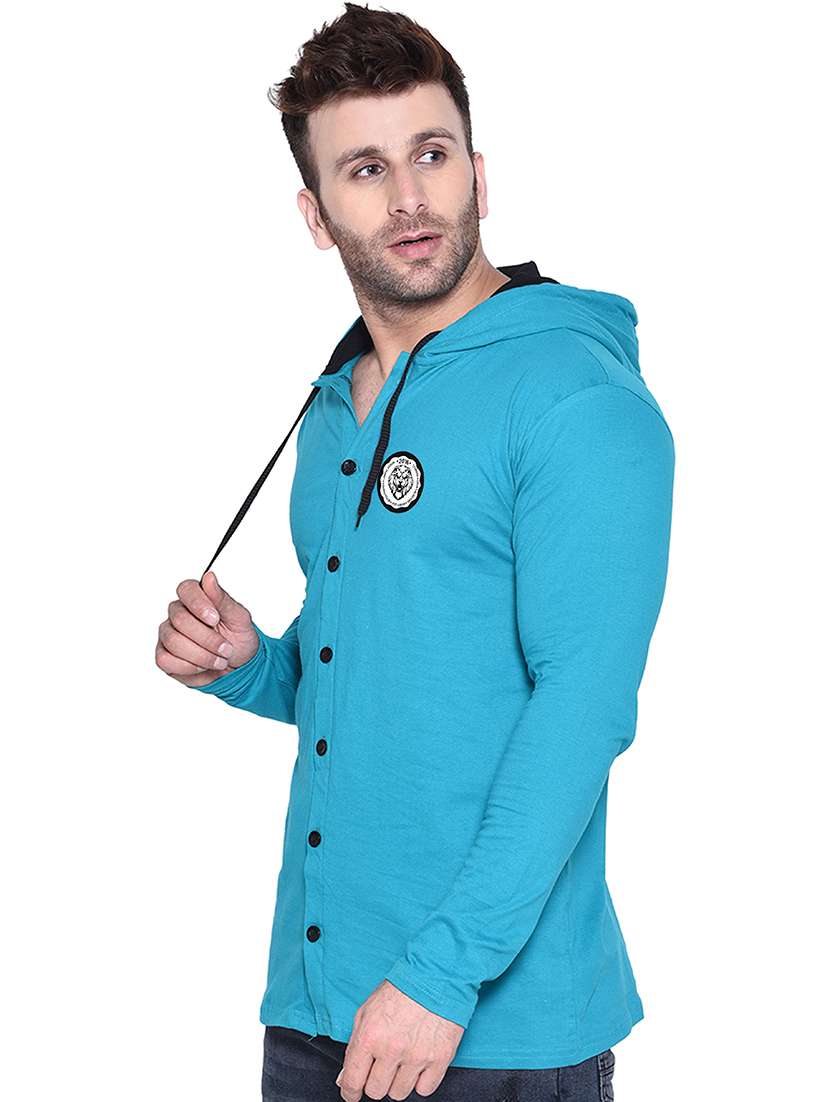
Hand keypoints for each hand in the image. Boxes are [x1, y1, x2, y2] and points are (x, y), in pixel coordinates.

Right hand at [155, 570, 259, 686]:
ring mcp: (168, 634)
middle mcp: (178, 613)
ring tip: (220, 660)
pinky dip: (188, 667)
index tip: (215, 619)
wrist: (239, 666)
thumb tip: (209, 577)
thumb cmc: (239, 638)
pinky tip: (203, 666)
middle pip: (180, 619)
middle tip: (226, 648)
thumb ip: (222, 599)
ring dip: (202, 655)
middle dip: (207, 638)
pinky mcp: (164, 655)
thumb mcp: (239, 618)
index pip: (186, 589)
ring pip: (173, 641)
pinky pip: (165, 660)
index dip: (198, 604)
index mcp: (197, 598)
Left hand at [335, 980, 463, 1100]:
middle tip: (381, 1068)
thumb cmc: (400, 990)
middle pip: (376, 1091)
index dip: (350, 1092)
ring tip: (401, 1062)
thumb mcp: (367, 1011)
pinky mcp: (439, 1059)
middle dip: (375, 1082)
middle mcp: (392, 1049)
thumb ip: (354, 1045)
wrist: (435, 976)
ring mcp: (417, 1056)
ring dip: (397, 1082)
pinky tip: (418, 1064)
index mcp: (370, 1036)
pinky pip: (424, 1090)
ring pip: (399, 1093)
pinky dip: (420, 1081)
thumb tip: (345, 1077)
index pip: (353, 1081)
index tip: (352, 1093)